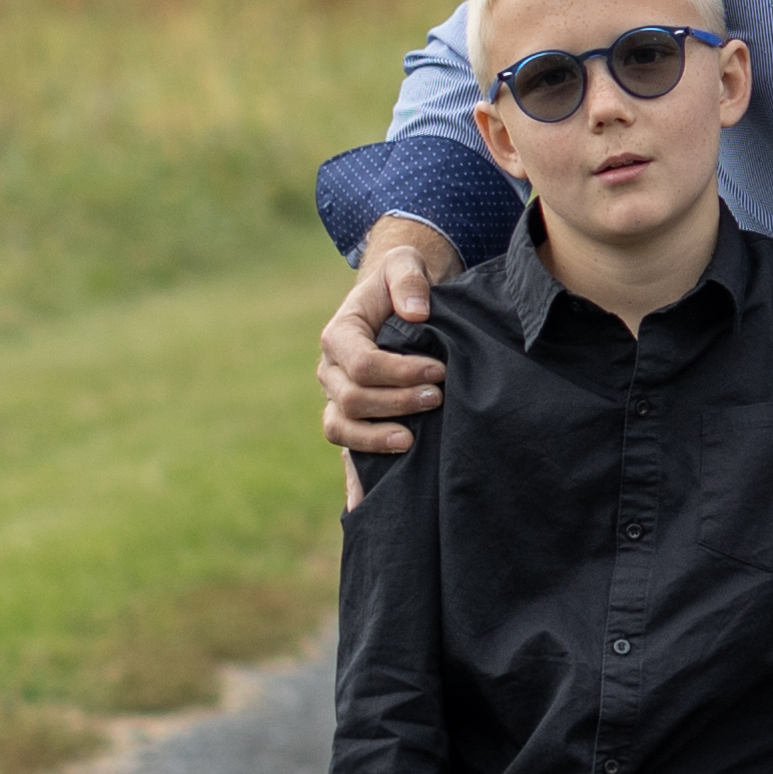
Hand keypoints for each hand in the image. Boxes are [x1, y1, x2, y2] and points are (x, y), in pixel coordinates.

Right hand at [320, 217, 462, 481]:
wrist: (402, 303)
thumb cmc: (404, 283)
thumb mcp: (406, 264)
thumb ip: (408, 279)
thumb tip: (415, 314)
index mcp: (339, 336)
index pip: (360, 363)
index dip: (398, 372)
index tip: (438, 371)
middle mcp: (332, 372)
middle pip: (352, 400)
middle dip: (397, 403)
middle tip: (440, 398)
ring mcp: (341, 400)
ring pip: (342, 430)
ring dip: (379, 438)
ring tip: (416, 439)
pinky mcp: (357, 422)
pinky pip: (347, 455)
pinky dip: (354, 483)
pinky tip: (365, 508)